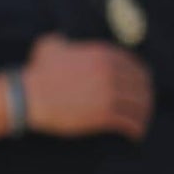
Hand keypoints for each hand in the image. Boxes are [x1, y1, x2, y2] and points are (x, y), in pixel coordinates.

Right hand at [22, 34, 152, 141]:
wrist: (28, 96)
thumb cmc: (37, 72)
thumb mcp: (48, 46)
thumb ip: (61, 39)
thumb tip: (63, 39)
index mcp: (102, 55)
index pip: (134, 64)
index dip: (140, 76)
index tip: (140, 85)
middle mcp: (110, 72)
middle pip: (140, 85)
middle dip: (145, 95)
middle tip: (142, 104)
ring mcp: (109, 94)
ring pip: (138, 105)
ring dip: (143, 114)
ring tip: (140, 121)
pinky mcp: (104, 114)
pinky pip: (129, 122)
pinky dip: (135, 129)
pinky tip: (134, 134)